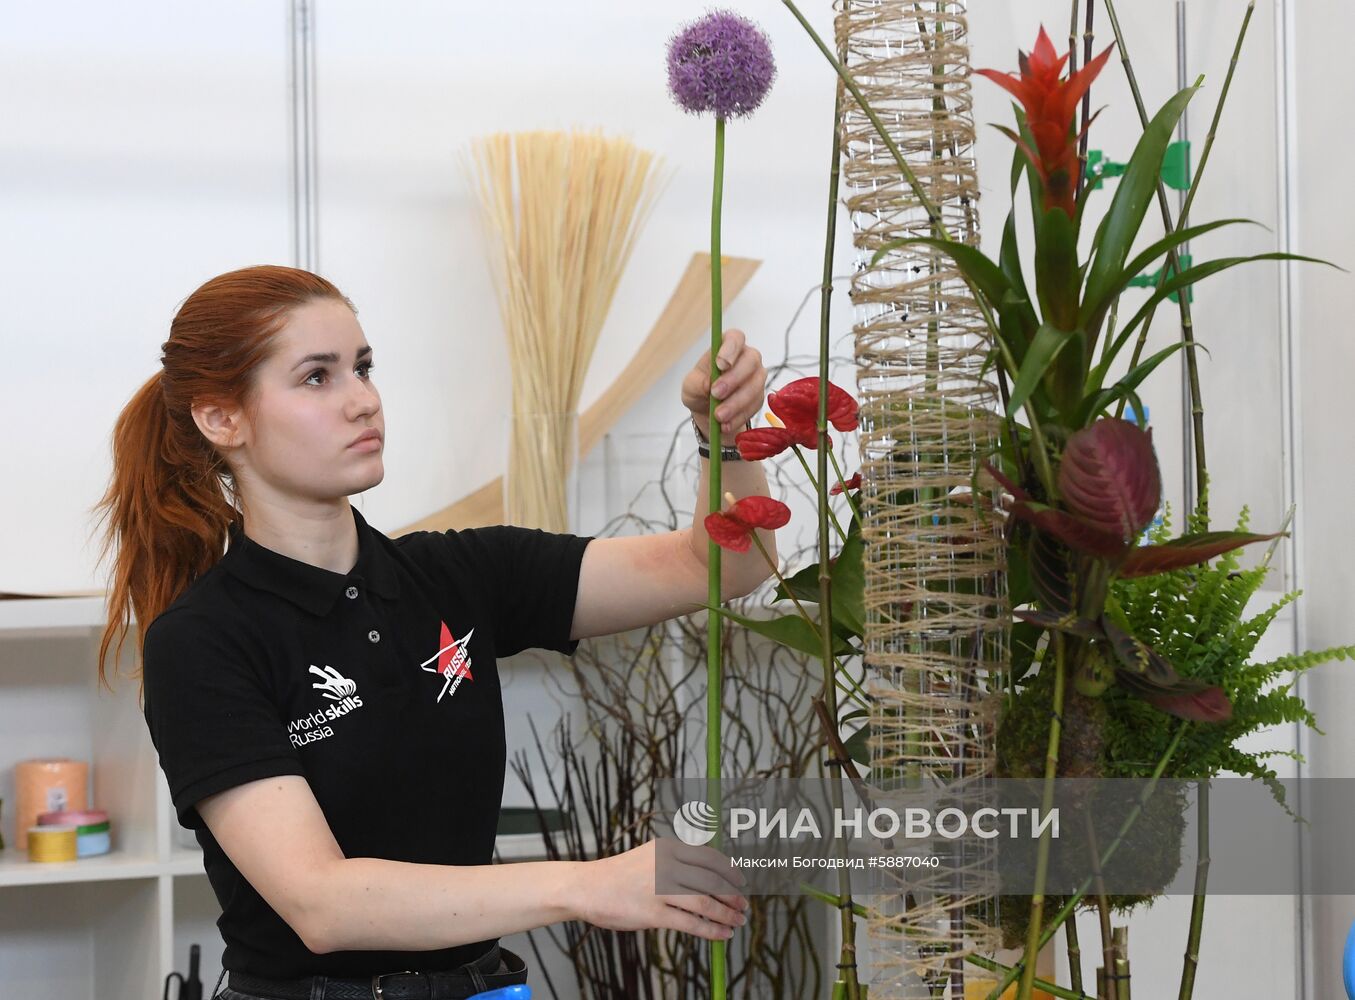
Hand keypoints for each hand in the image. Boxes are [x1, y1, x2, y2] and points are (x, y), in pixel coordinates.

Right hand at [572, 838, 748, 941]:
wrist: (587, 887)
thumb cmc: (620, 875)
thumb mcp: (650, 857)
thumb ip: (677, 863)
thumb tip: (712, 877)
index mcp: (668, 847)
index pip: (710, 858)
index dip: (730, 872)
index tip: (742, 883)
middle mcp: (667, 865)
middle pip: (711, 881)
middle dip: (732, 896)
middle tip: (743, 907)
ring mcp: (660, 889)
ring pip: (705, 903)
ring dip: (726, 915)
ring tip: (737, 922)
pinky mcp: (653, 914)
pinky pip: (690, 923)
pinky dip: (711, 930)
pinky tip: (722, 935)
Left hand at [681, 329, 765, 444]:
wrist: (710, 414)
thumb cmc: (700, 391)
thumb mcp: (690, 387)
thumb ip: (696, 383)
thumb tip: (708, 384)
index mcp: (728, 346)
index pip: (736, 338)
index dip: (730, 349)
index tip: (720, 365)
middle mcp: (747, 358)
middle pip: (751, 360)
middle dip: (733, 379)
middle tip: (716, 394)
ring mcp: (757, 377)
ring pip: (754, 386)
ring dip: (735, 402)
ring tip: (718, 416)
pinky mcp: (760, 397)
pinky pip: (754, 405)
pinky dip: (738, 416)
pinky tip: (725, 424)